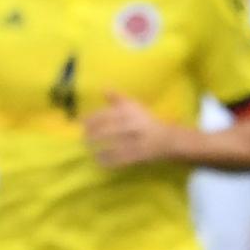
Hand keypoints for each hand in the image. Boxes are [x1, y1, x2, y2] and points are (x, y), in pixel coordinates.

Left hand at [81, 94, 200, 168]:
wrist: (168, 138)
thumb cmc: (146, 120)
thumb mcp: (134, 106)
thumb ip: (118, 99)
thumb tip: (102, 88)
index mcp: (132, 111)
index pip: (108, 114)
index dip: (93, 119)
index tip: (81, 123)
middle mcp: (135, 123)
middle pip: (111, 129)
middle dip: (95, 134)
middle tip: (84, 138)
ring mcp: (138, 139)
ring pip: (116, 144)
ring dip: (100, 148)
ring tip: (89, 150)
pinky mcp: (141, 153)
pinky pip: (122, 158)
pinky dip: (110, 160)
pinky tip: (100, 161)